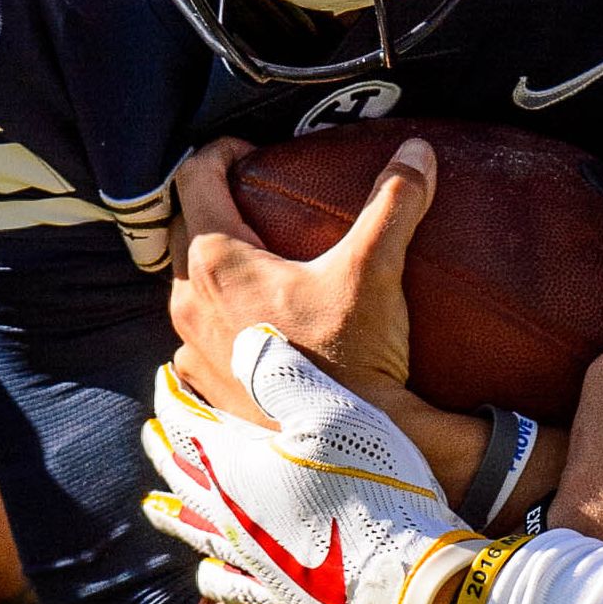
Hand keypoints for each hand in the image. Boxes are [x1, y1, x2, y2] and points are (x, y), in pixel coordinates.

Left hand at [140, 326, 480, 603]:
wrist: (402, 577)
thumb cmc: (370, 487)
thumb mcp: (331, 410)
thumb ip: (281, 374)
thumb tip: (245, 341)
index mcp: (233, 466)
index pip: (184, 423)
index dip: (171, 396)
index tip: (166, 376)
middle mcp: (228, 514)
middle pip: (180, 475)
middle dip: (165, 446)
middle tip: (152, 429)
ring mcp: (248, 558)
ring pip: (193, 528)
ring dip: (172, 508)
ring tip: (155, 503)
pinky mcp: (275, 591)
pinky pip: (224, 582)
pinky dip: (209, 570)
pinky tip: (207, 570)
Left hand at [168, 135, 435, 425]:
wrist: (344, 452)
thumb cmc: (351, 358)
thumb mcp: (373, 271)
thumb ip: (393, 204)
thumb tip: (418, 152)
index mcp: (216, 260)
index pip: (194, 175)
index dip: (222, 151)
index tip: (253, 152)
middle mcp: (187, 300)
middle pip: (184, 226)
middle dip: (214, 203)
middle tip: (256, 197)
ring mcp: (189, 348)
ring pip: (186, 284)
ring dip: (212, 264)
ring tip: (259, 261)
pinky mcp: (201, 386)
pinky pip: (195, 336)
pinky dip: (217, 318)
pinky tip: (252, 324)